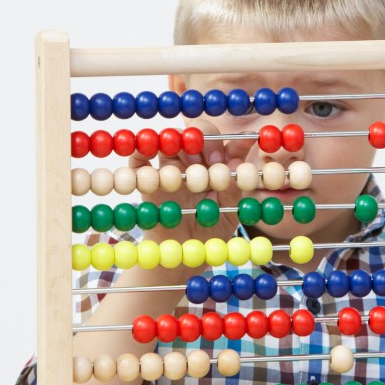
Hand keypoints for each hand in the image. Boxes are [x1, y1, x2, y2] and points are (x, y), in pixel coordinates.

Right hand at [128, 119, 254, 243]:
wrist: (183, 251)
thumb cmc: (210, 230)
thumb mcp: (229, 215)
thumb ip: (233, 193)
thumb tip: (236, 169)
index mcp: (220, 166)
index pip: (232, 145)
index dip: (240, 141)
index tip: (247, 141)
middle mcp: (196, 161)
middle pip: (199, 134)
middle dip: (208, 140)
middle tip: (214, 161)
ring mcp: (171, 166)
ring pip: (170, 140)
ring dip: (180, 144)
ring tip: (191, 165)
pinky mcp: (149, 177)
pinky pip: (138, 159)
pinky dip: (140, 152)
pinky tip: (151, 161)